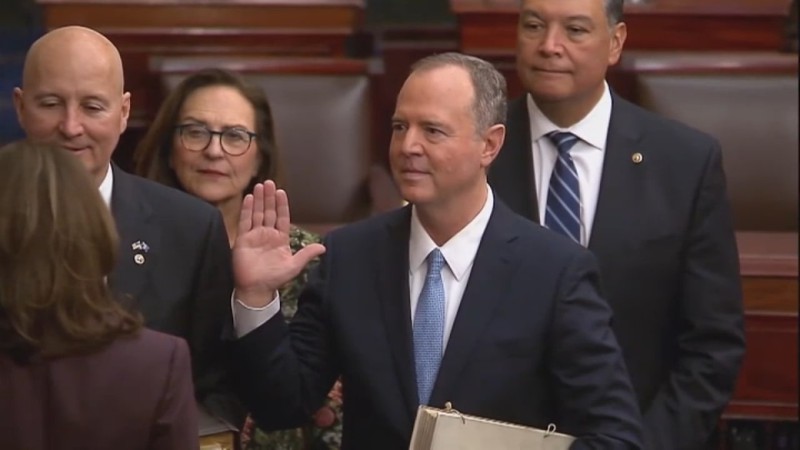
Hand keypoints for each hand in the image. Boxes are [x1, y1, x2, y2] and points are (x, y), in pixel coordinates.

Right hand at [232, 181, 325, 306]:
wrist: (256, 289)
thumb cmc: (275, 278)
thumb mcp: (294, 266)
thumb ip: (306, 254)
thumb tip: (323, 247)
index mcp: (280, 239)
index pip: (282, 217)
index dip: (282, 205)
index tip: (281, 192)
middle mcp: (267, 234)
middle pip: (269, 212)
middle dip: (269, 198)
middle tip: (269, 183)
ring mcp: (255, 236)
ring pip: (257, 213)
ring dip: (258, 200)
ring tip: (260, 186)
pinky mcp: (243, 239)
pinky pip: (245, 221)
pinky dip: (246, 210)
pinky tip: (248, 198)